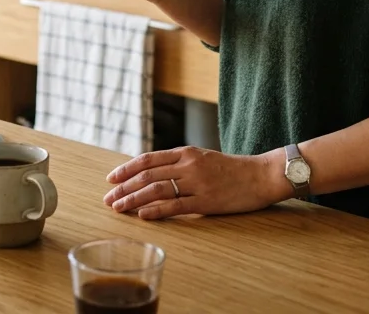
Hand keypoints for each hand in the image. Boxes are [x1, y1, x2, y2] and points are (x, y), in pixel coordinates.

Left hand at [103, 146, 290, 218]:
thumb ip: (178, 164)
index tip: (110, 179)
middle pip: (147, 175)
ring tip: (119, 208)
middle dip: (124, 187)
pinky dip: (156, 210)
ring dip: (134, 199)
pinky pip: (176, 206)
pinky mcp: (206, 201)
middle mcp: (187, 165)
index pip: (147, 159)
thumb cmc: (230, 169)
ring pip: (157, 190)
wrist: (260, 175)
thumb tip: (150, 174)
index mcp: (185, 152)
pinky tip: (142, 215)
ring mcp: (196, 183)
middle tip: (108, 198)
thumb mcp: (201, 158)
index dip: (126, 169)